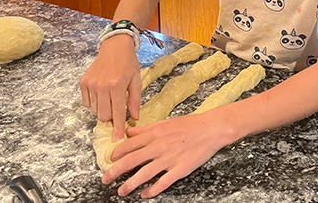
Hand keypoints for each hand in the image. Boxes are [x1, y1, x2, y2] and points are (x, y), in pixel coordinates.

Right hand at [79, 35, 141, 140]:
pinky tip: (101, 93)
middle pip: (103, 115)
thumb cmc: (128, 63)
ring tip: (109, 96)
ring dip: (102, 108)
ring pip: (94, 110)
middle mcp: (102, 86)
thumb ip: (135, 100)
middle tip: (116, 106)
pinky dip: (94, 102)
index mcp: (116, 85)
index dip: (117, 128)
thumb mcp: (137, 81)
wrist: (115, 47)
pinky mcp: (83, 82)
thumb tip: (134, 118)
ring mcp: (90, 84)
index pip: (117, 113)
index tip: (116, 140)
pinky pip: (87, 103)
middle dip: (110, 116)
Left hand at [101, 112, 228, 197]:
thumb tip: (129, 131)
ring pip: (145, 173)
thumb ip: (146, 128)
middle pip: (133, 160)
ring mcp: (170, 159)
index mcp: (155, 133)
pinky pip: (164, 181)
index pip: (130, 144)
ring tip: (121, 191)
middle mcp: (159, 146)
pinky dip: (153, 189)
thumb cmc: (189, 124)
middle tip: (105, 179)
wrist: (211, 128)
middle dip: (116, 171)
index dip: (118, 153)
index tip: (110, 159)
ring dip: (131, 183)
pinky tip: (145, 194)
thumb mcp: (165, 123)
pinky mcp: (181, 169)